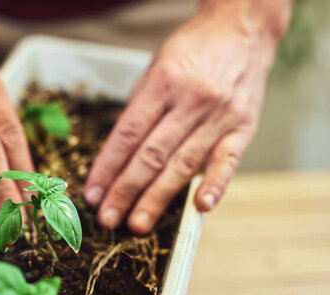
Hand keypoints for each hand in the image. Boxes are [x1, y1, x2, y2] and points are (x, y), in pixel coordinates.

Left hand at [84, 1, 289, 233]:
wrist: (242, 28)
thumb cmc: (191, 50)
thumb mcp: (154, 68)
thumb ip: (140, 109)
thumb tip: (117, 154)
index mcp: (163, 83)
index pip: (127, 135)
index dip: (106, 168)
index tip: (92, 194)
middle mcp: (191, 101)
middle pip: (151, 155)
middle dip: (125, 191)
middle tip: (107, 219)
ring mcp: (219, 116)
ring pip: (182, 164)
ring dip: (157, 198)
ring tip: (137, 224)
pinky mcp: (243, 127)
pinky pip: (228, 160)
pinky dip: (214, 185)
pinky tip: (200, 208)